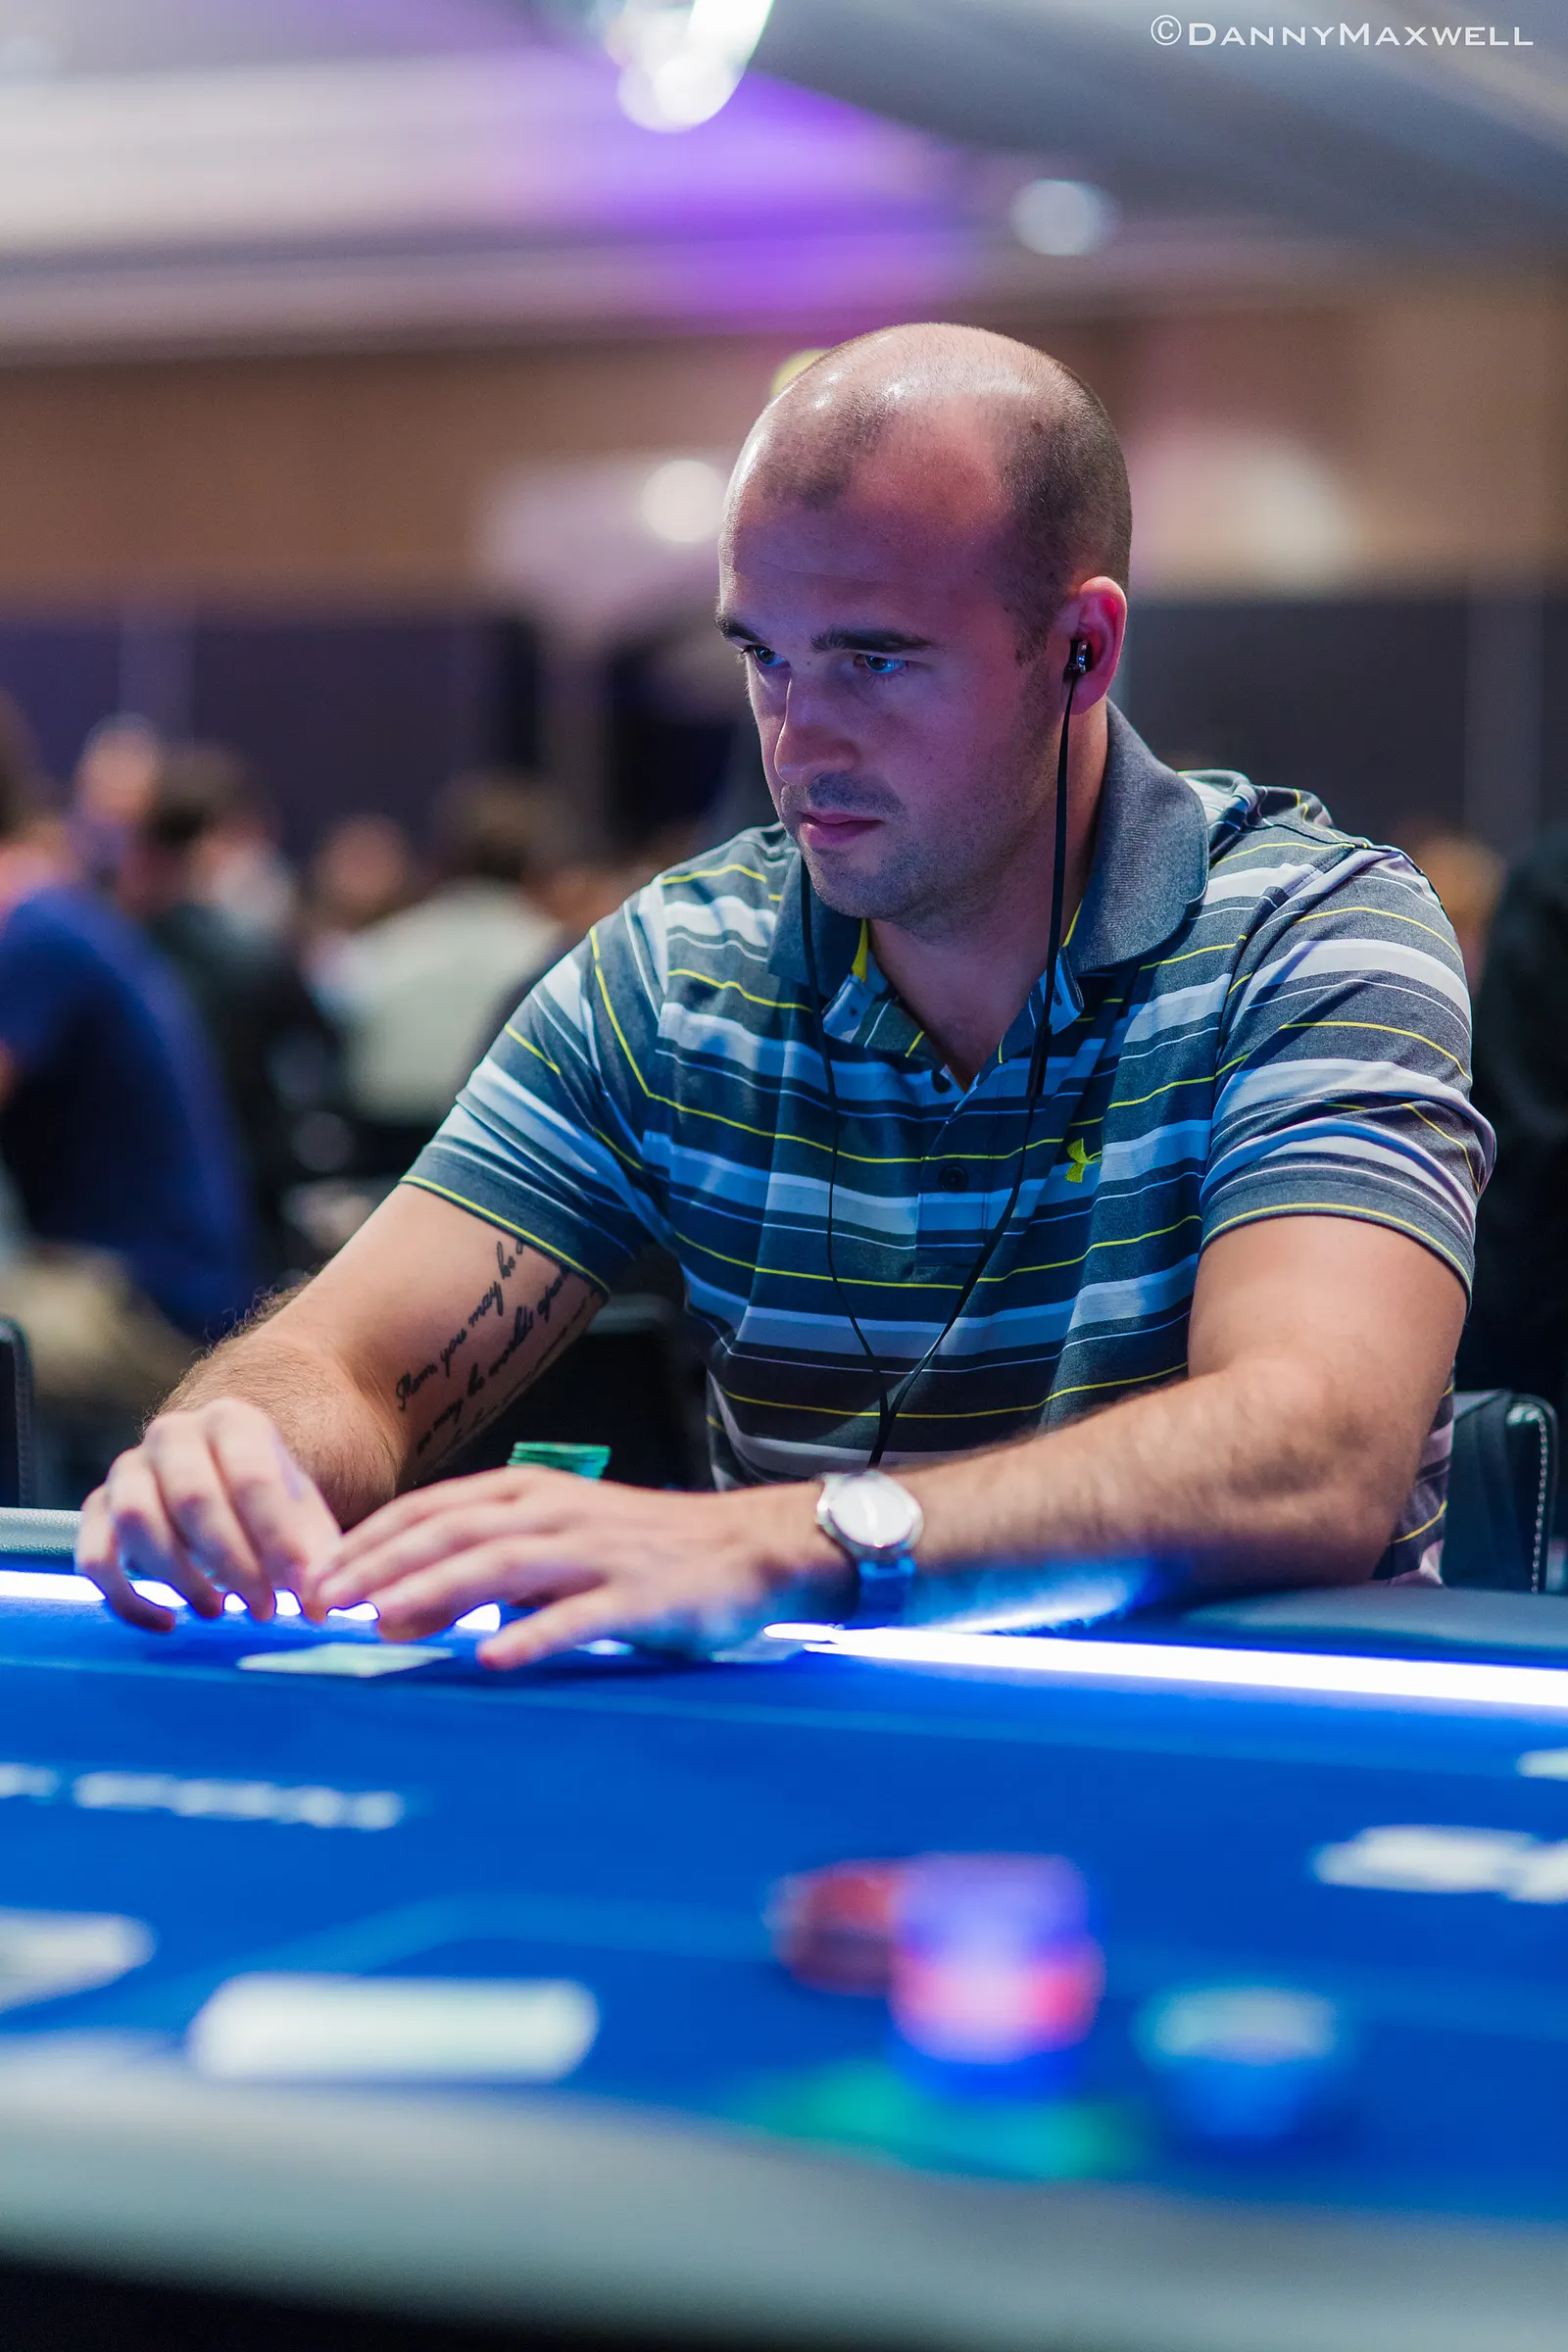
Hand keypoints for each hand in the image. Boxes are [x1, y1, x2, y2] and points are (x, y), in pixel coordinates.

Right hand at [76, 1401, 342, 1631]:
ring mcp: (128, 1469)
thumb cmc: (268, 1506)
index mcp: (232, 1421)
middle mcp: (173, 1434)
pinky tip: (167, 1623)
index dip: (277, 1537)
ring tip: (219, 1612)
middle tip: (264, 1610)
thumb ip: (316, 1556)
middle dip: (233, 1561)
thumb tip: (320, 1606)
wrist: (220, 1486)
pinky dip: (125, 1597)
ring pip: (137, 1519)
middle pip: (194, 1496)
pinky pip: (94, 1556)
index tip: (301, 1587)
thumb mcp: (302, 1518)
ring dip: (179, 1576)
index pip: (252, 1475)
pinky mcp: (97, 1510)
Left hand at [298, 1469, 842, 1668]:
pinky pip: (581, 1615)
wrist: (747, 1549)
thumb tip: (389, 1612)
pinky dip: (534, 1634)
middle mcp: (555, 1513)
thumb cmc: (637, 1553)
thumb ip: (476, 1573)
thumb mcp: (550, 1546)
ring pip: (504, 1564)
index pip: (429, 1509)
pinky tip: (494, 1660)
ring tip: (382, 1623)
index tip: (311, 1577)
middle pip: (453, 1531)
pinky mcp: (642, 1595)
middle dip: (381, 1565)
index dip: (367, 1541)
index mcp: (528, 1493)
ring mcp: (598, 1552)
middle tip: (320, 1603)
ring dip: (437, 1591)